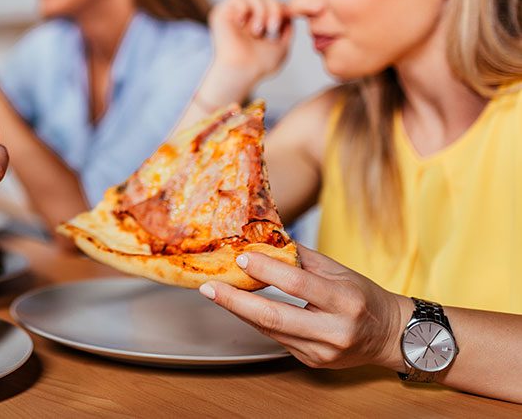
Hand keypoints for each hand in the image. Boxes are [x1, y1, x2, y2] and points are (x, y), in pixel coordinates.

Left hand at [200, 246, 408, 370]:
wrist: (392, 336)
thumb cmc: (365, 297)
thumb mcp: (340, 270)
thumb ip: (302, 257)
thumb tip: (266, 239)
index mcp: (346, 301)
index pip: (299, 284)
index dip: (267, 271)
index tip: (241, 258)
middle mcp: (335, 331)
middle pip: (275, 316)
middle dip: (236, 302)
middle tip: (209, 287)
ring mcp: (323, 352)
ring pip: (271, 330)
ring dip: (240, 310)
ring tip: (218, 292)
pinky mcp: (313, 362)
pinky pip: (277, 339)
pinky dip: (257, 321)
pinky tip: (242, 307)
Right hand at [208, 0, 293, 87]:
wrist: (242, 71)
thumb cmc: (260, 65)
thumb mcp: (282, 47)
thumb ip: (287, 30)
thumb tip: (289, 14)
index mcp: (258, 24)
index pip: (274, 3)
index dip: (282, 8)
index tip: (285, 21)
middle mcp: (246, 18)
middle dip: (274, 8)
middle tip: (272, 27)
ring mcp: (234, 14)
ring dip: (261, 10)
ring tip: (257, 30)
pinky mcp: (221, 13)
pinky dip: (245, 8)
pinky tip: (243, 23)